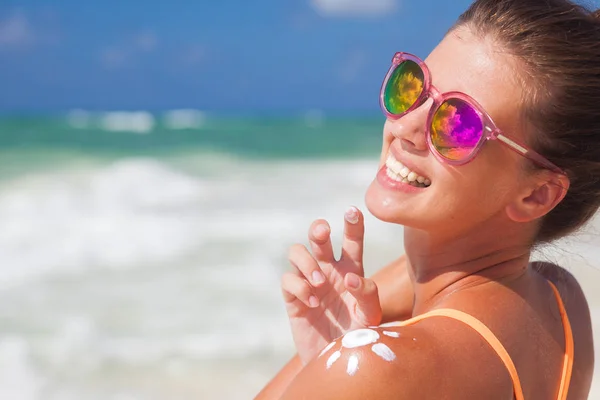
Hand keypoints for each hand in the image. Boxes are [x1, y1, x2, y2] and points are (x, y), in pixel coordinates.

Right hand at [281, 207, 381, 364]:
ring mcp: (309, 282)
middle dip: (318, 229)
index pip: (352, 240)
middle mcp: (328, 271)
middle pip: (318, 237)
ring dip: (306, 261)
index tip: (352, 211)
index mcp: (351, 270)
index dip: (352, 224)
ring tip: (319, 282)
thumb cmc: (358, 337)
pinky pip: (287, 279)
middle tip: (324, 233)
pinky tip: (312, 303)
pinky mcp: (293, 299)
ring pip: (297, 251)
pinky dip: (299, 286)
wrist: (336, 362)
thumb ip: (367, 295)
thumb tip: (349, 277)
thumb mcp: (371, 317)